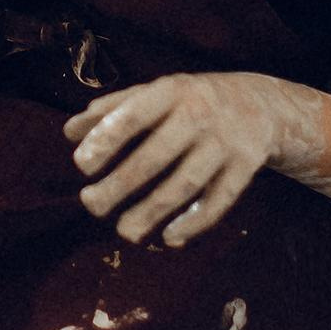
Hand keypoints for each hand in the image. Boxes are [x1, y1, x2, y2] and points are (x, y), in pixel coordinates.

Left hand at [64, 70, 324, 244]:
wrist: (260, 104)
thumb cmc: (190, 100)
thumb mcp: (154, 93)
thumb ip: (111, 109)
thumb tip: (70, 132)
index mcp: (170, 91)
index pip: (134, 115)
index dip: (106, 140)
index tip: (81, 166)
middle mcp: (199, 115)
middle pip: (156, 156)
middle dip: (120, 184)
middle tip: (91, 204)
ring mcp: (225, 142)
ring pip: (186, 183)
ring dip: (153, 211)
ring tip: (124, 232)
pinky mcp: (246, 167)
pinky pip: (219, 201)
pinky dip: (194, 222)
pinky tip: (169, 239)